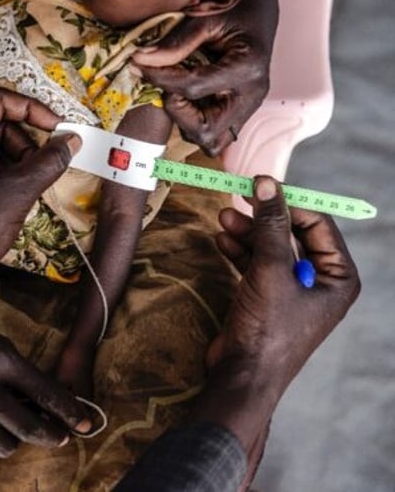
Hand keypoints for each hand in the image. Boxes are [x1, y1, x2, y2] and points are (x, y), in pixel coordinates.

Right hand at [0, 311, 91, 458]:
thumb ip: (16, 370)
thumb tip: (46, 404)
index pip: (46, 394)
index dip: (71, 413)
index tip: (85, 424)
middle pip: (29, 428)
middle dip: (52, 435)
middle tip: (60, 436)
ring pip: (3, 446)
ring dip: (14, 439)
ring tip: (13, 427)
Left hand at [131, 0, 278, 155]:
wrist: (261, 1)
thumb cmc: (239, 3)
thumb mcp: (207, 16)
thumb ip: (176, 42)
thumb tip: (142, 60)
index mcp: (247, 68)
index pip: (192, 88)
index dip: (159, 79)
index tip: (138, 65)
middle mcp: (252, 94)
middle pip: (206, 132)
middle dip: (179, 114)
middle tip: (167, 87)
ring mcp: (249, 105)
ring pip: (212, 140)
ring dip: (187, 122)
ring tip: (178, 92)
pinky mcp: (242, 109)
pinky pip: (216, 132)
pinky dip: (196, 121)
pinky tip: (188, 97)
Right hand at [211, 176, 360, 384]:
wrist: (242, 376)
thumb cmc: (268, 328)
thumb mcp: (271, 271)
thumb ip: (270, 225)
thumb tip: (266, 182)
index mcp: (338, 277)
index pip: (317, 225)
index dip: (288, 203)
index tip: (259, 186)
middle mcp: (320, 283)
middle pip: (291, 235)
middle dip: (263, 218)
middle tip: (237, 199)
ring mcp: (291, 292)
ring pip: (270, 249)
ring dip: (247, 233)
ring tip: (223, 218)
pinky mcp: (266, 299)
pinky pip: (256, 266)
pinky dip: (240, 251)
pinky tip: (221, 239)